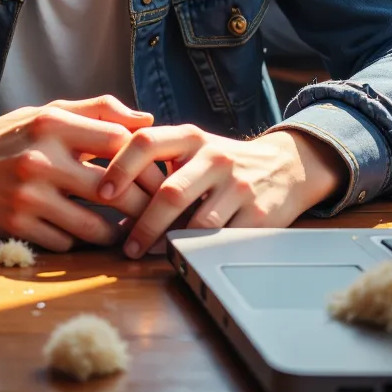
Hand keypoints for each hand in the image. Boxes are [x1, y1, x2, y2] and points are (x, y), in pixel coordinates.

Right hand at [0, 95, 165, 251]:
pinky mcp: (16, 227)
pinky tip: (83, 236)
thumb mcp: (46, 112)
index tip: (156, 174)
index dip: (144, 162)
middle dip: (140, 206)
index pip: (118, 142)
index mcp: (52, 124)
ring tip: (125, 230)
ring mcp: (27, 196)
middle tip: (154, 213)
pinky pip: (66, 244)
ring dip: (114, 233)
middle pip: (114, 190)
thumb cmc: (7, 137)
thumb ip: (97, 110)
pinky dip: (78, 243)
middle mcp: (41, 159)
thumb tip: (147, 119)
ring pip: (94, 227)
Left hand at [99, 126, 348, 256]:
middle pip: (169, 192)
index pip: (147, 141)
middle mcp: (214, 157)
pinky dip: (199, 251)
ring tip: (149, 253)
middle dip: (142, 224)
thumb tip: (114, 200)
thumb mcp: (192, 147)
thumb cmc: (223, 161)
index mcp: (191, 136)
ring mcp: (238, 186)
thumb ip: (156, 163)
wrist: (286, 165)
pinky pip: (221, 239)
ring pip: (195, 222)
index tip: (104, 193)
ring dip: (168, 243)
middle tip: (126, 245)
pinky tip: (186, 255)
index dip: (121, 166)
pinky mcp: (258, 215)